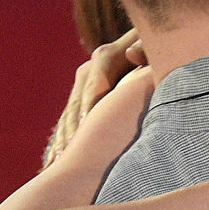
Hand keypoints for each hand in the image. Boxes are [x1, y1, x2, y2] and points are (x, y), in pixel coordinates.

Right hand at [44, 28, 145, 168]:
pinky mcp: (82, 98)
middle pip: (78, 104)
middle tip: (66, 156)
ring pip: (69, 115)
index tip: (85, 127)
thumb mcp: (153, 45)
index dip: (90, 107)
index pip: (96, 86)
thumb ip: (145, 49)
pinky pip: (69, 121)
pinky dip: (62, 140)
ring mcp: (83, 86)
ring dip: (62, 139)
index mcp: (105, 57)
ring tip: (55, 165)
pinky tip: (53, 162)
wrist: (144, 45)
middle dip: (72, 130)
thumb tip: (132, 54)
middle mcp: (89, 71)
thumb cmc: (155, 48)